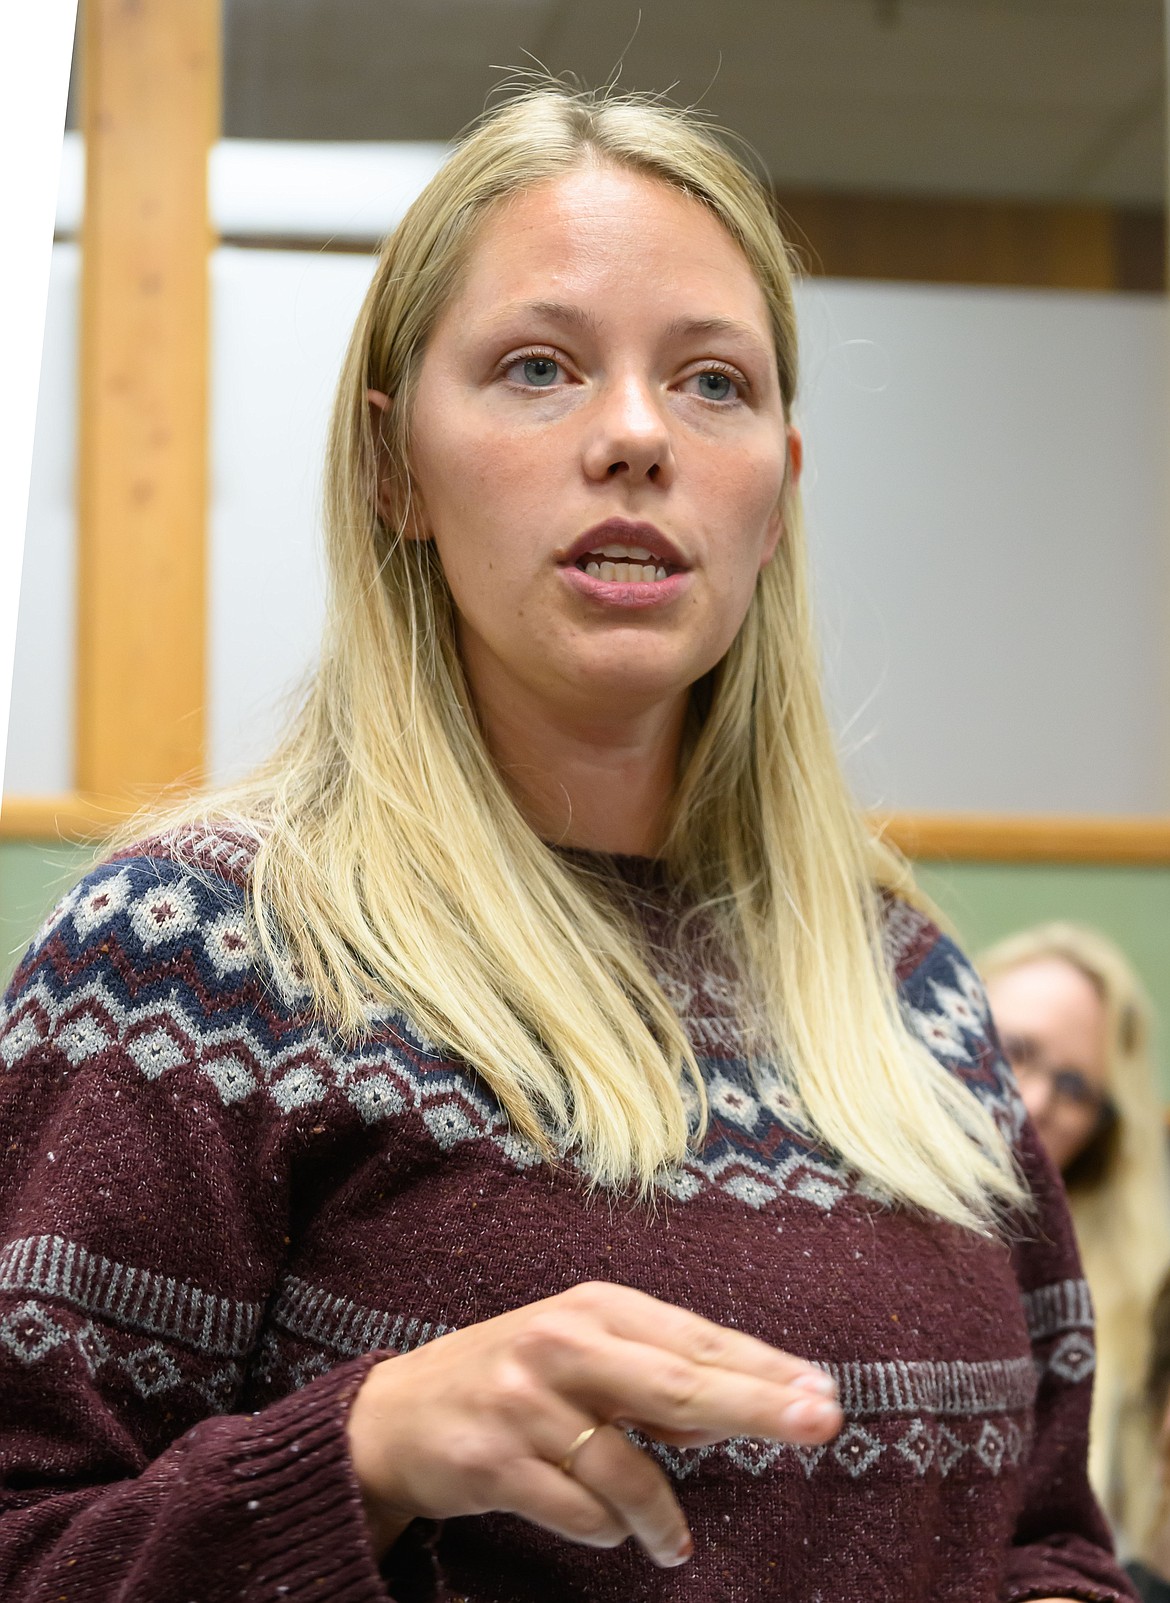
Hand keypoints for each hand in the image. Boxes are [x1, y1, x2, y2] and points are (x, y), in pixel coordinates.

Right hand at [347, 1280, 841, 1567]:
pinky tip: (606, 1530)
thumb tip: (747, 1407)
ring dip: (662, 1519)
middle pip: (679, 1385)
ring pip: (630, 1471)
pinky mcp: (494, 1459)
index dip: (764, 1370)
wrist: (395, 1416)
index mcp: (594, 1306)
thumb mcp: (584, 1353)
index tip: (823, 1393)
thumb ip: (656, 1374)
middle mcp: (561, 1341)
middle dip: (756, 1407)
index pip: (697, 1339)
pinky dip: (607, 1531)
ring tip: (670, 1542)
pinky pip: (583, 1514)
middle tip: (821, 1423)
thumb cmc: (513, 1380)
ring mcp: (525, 1401)